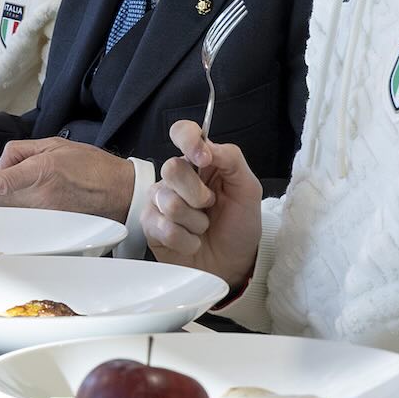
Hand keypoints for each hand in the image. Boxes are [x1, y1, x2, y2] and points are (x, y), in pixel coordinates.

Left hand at [0, 137, 135, 221]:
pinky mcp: (50, 228)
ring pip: (7, 208)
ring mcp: (44, 215)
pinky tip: (40, 198)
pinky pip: (22, 218)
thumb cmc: (90, 165)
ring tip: (34, 185)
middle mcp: (39, 197)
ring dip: (7, 197)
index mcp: (40, 171)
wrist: (120, 192)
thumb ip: (20, 151)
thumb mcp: (53, 144)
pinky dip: (21, 207)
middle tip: (10, 175)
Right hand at [142, 120, 262, 288]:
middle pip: (172, 168)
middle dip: (198, 194)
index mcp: (199, 162)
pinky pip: (165, 228)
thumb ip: (232, 159)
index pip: (183, 132)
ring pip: (169, 202)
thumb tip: (208, 146)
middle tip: (210, 206)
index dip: (188, 140)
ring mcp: (159, 200)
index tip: (203, 159)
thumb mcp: (248, 189)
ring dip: (196, 222)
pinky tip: (192, 242)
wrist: (233, 265)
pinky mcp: (150, 225)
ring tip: (202, 228)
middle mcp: (175, 178)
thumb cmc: (238, 225)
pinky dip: (187, 240)